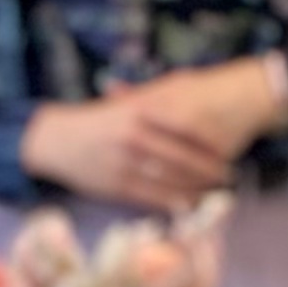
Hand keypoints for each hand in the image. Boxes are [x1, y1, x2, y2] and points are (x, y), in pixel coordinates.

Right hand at [19, 59, 287, 211]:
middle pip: (182, 158)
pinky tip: (189, 204)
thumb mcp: (126, 102)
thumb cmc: (98, 120)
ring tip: (214, 191)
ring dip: (196, 188)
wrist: (58, 140)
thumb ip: (156, 96)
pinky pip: (153, 198)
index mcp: (139, 112)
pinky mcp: (117, 186)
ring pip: (170, 180)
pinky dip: (174, 202)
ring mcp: (125, 164)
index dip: (210, 141)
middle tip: (228, 175)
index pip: (185, 129)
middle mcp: (134, 138)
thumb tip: (193, 82)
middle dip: (208, 170)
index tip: (229, 147)